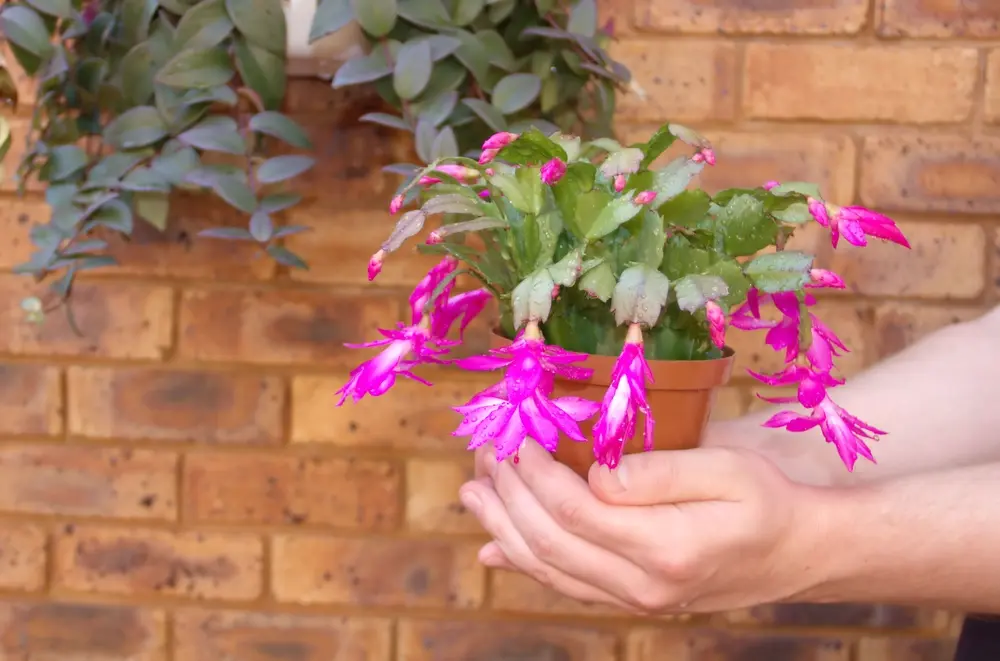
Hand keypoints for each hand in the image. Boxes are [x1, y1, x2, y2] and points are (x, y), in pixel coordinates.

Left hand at [460, 440, 831, 613]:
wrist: (798, 553)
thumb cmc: (767, 500)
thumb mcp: (727, 470)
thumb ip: (659, 472)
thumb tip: (595, 473)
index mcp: (665, 548)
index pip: (575, 511)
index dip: (534, 473)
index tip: (515, 435)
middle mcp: (643, 585)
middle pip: (550, 542)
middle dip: (508, 495)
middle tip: (483, 454)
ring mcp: (636, 599)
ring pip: (549, 569)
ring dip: (504, 528)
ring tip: (471, 493)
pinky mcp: (632, 597)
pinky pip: (566, 584)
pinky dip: (525, 562)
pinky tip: (496, 546)